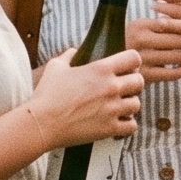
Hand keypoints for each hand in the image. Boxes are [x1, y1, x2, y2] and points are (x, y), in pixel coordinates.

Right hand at [29, 46, 143, 147]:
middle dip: (132, 84)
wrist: (41, 123)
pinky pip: (132, 126)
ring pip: (137, 104)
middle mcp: (111, 87)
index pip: (134, 58)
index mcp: (101, 69)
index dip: (132, 62)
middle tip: (122, 89)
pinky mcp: (109, 128)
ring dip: (128, 105)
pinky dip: (126, 124)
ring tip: (117, 107)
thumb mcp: (56, 66)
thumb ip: (69, 55)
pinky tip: (116, 122)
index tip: (126, 68)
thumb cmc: (46, 94)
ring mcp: (112, 109)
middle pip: (139, 81)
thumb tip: (75, 51)